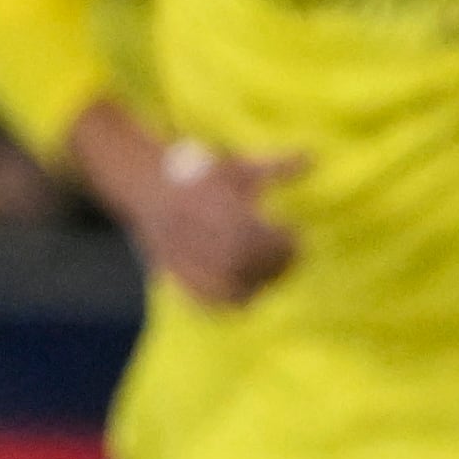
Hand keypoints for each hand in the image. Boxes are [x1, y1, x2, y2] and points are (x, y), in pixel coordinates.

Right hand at [119, 133, 307, 308]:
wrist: (144, 184)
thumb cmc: (200, 173)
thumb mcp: (237, 166)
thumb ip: (276, 166)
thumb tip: (313, 156)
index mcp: (208, 200)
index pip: (251, 232)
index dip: (280, 239)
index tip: (294, 232)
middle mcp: (191, 227)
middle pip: (240, 259)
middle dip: (272, 262)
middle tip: (291, 256)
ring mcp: (179, 251)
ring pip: (222, 280)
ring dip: (255, 283)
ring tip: (273, 275)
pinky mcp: (172, 268)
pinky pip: (201, 295)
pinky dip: (226, 301)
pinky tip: (248, 294)